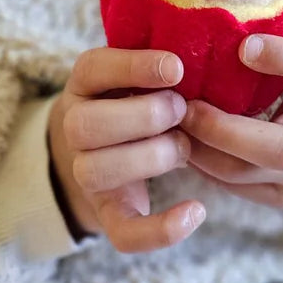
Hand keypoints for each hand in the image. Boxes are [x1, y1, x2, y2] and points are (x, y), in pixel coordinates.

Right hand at [47, 46, 205, 253]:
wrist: (110, 151)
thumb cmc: (141, 99)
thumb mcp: (141, 74)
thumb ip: (162, 66)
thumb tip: (207, 49)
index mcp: (84, 84)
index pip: (94, 68)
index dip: (133, 67)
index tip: (177, 68)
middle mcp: (75, 126)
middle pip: (87, 124)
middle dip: (143, 116)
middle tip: (181, 110)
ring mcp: (87, 172)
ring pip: (98, 171)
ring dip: (150, 158)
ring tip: (183, 146)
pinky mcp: (109, 214)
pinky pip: (125, 233)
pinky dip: (161, 229)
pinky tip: (196, 211)